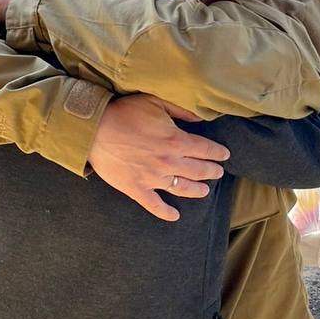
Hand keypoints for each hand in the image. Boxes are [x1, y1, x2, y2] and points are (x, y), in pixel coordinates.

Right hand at [89, 94, 230, 221]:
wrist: (95, 130)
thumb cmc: (124, 112)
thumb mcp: (155, 102)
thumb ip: (180, 110)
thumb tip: (200, 119)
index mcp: (176, 141)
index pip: (205, 149)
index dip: (217, 152)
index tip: (224, 155)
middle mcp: (169, 162)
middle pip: (199, 170)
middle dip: (212, 171)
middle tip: (218, 172)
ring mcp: (154, 178)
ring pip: (183, 188)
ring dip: (197, 190)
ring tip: (204, 191)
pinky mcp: (137, 189)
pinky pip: (155, 205)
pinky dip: (166, 213)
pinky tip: (175, 216)